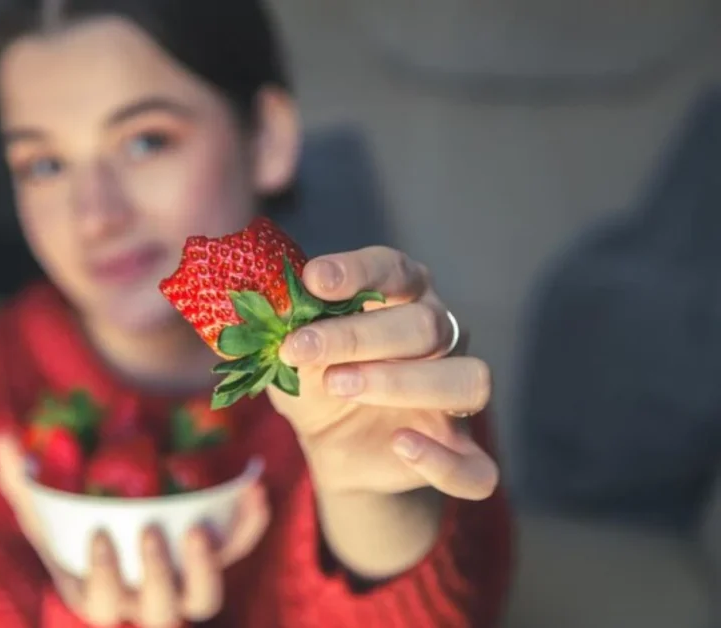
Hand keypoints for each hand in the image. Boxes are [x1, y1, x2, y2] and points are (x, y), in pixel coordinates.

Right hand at [0, 433, 269, 626]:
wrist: (119, 512)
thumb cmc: (71, 520)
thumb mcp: (42, 503)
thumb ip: (19, 478)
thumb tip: (1, 439)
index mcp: (100, 594)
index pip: (101, 604)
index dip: (104, 578)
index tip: (100, 537)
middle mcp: (146, 600)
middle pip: (162, 613)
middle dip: (158, 577)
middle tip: (151, 532)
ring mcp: (184, 582)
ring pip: (205, 599)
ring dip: (207, 569)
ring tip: (198, 529)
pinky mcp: (216, 556)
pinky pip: (240, 548)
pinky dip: (250, 524)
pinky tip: (253, 489)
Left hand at [268, 246, 498, 499]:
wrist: (332, 447)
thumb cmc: (316, 379)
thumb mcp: (291, 354)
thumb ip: (283, 328)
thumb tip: (262, 303)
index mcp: (404, 300)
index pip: (394, 271)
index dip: (357, 272)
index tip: (312, 280)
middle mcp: (442, 340)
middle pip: (427, 325)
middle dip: (359, 336)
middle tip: (304, 349)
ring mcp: (456, 399)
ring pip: (468, 380)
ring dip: (403, 382)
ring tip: (338, 385)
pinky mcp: (460, 454)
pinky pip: (478, 466)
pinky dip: (442, 460)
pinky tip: (401, 446)